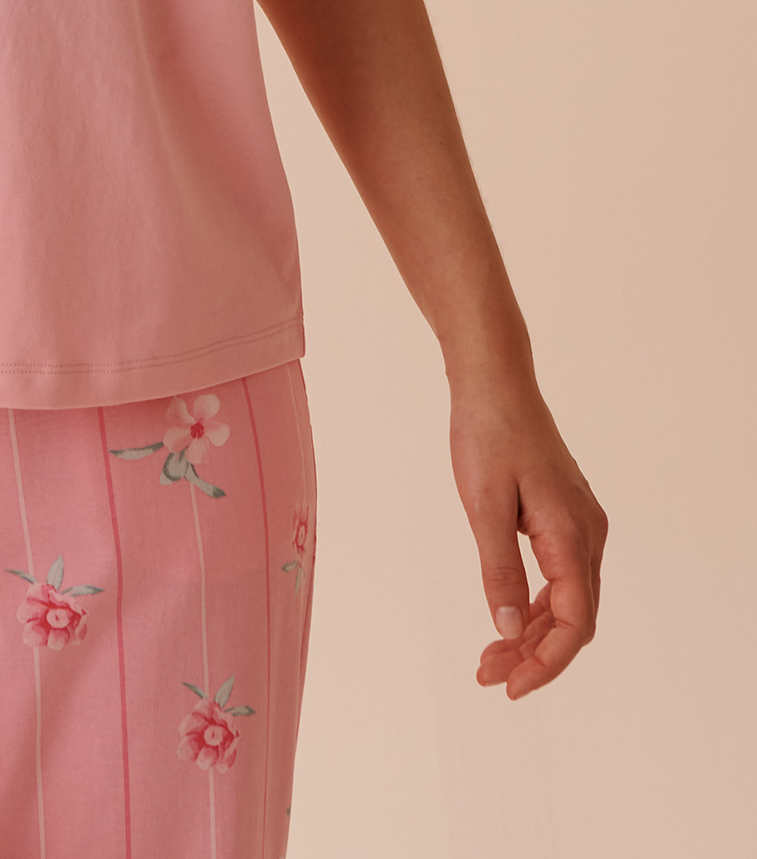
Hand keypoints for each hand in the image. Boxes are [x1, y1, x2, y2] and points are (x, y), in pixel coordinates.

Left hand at [448, 368, 606, 699]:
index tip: (510, 687)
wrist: (494, 382)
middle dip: (535, 656)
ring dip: (532, 634)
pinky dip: (532, 604)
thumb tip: (506, 631)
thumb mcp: (483, 504)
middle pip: (573, 617)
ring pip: (566, 600)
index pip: (573, 621)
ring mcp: (578, 526)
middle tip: (488, 678)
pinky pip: (557, 576)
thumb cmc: (487, 434)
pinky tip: (506, 620)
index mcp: (572, 534)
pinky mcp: (562, 517)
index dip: (546, 662)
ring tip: (490, 659)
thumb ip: (497, 569)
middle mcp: (586, 534)